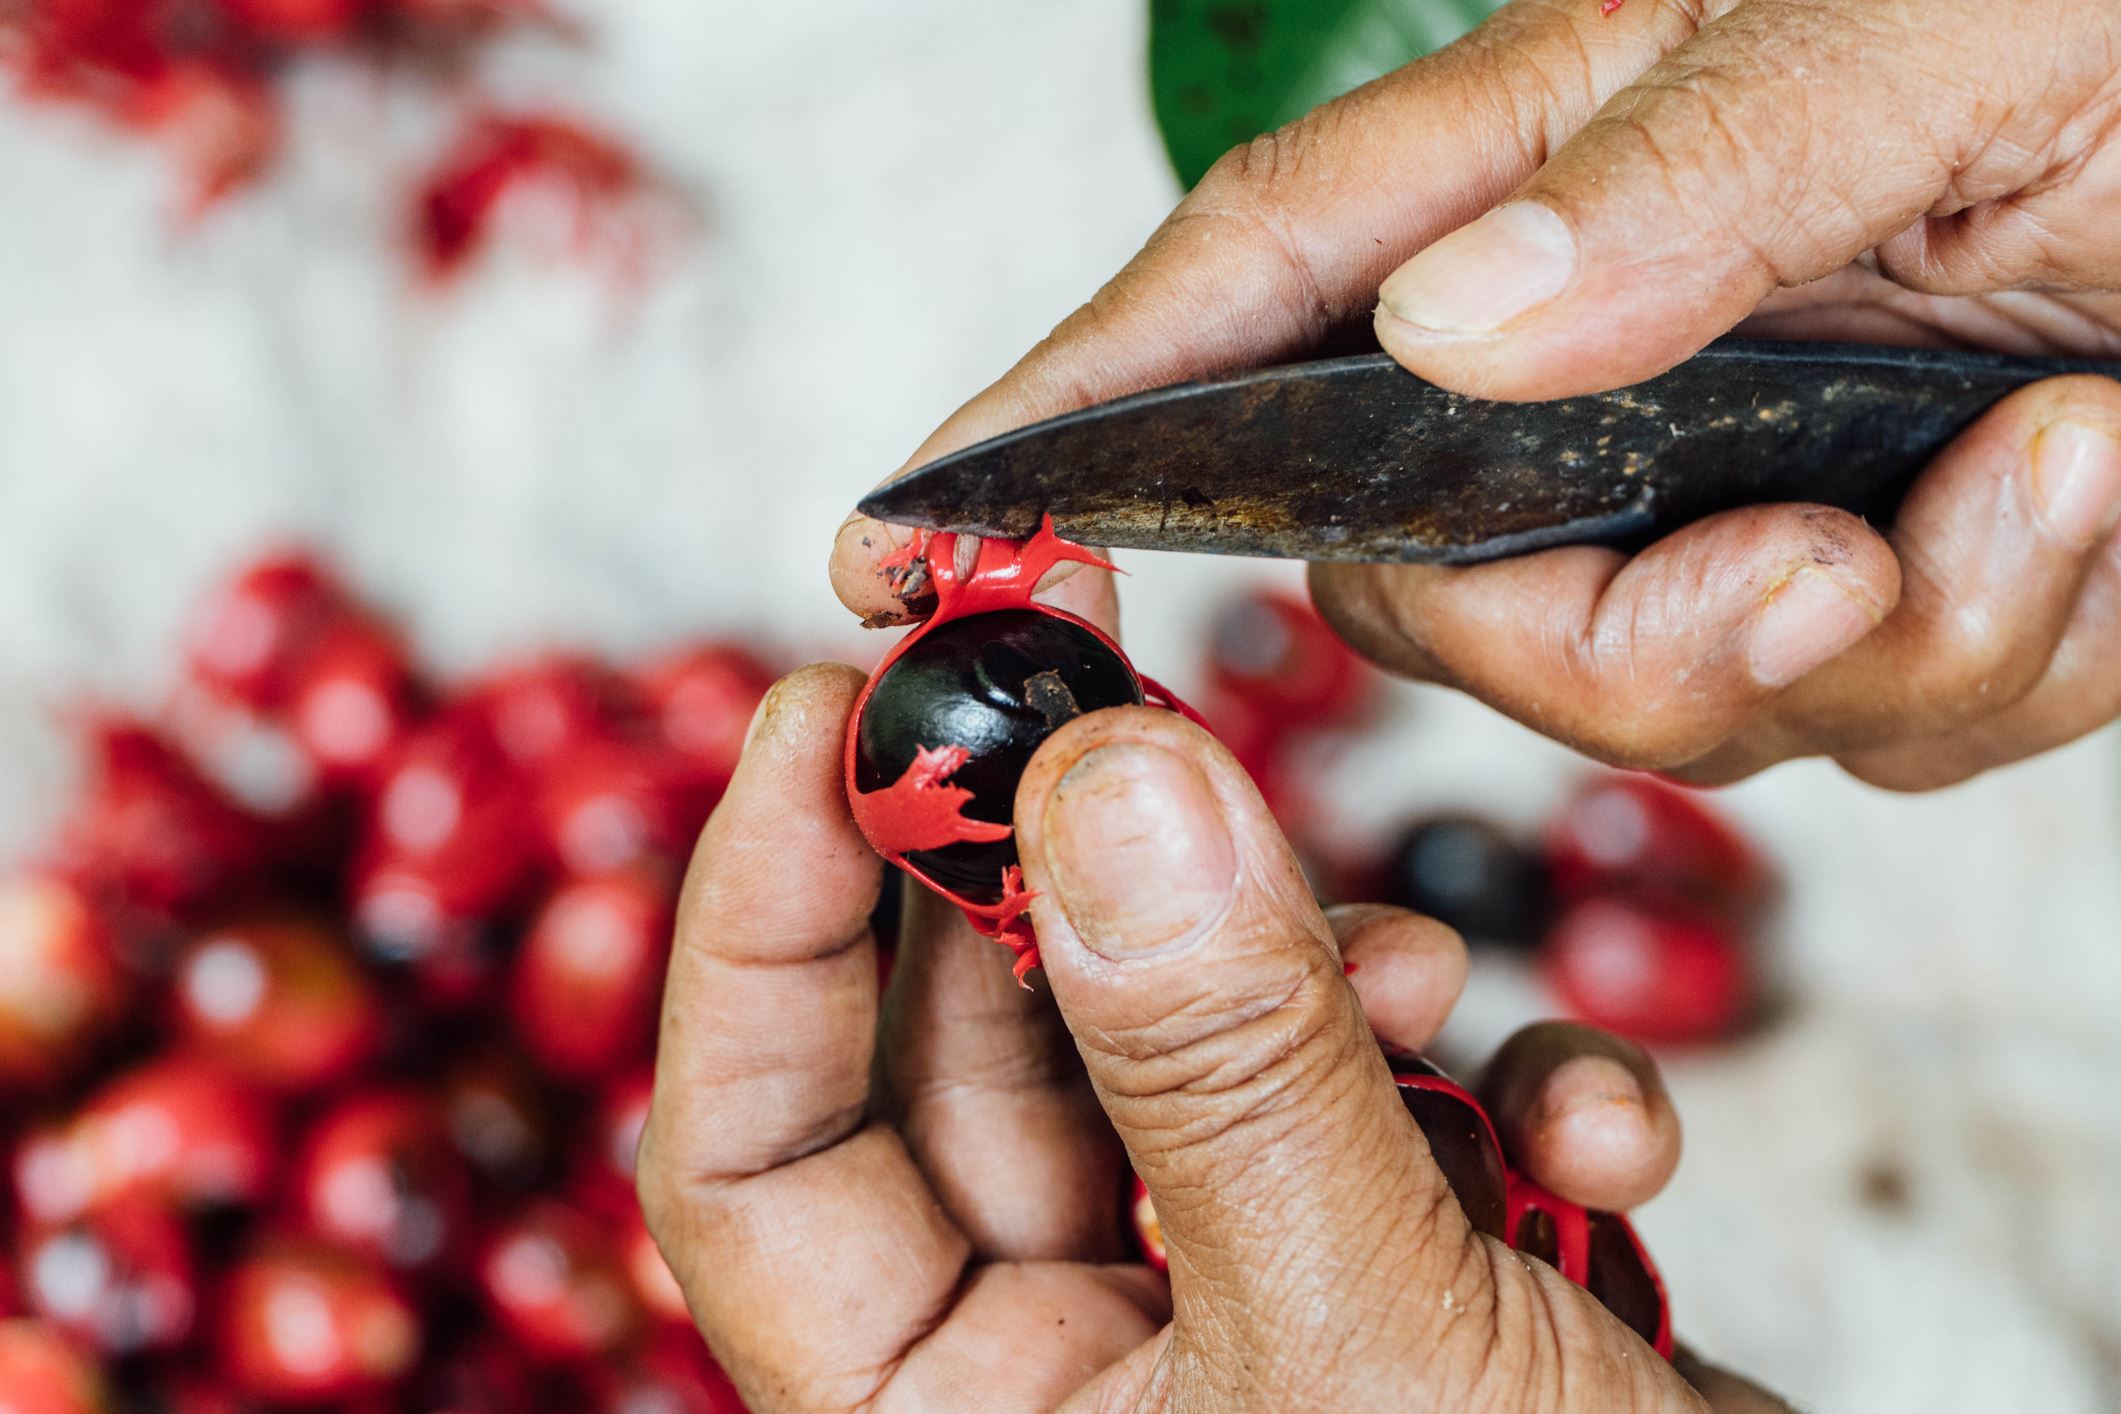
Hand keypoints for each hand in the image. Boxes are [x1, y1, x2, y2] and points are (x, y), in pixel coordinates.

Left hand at [635, 663, 1781, 1410]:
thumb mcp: (1364, 1345)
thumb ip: (1228, 1065)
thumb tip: (1106, 786)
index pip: (752, 1148)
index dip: (763, 913)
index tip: (838, 708)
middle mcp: (1061, 1373)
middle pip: (987, 1052)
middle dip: (1060, 858)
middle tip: (1096, 661)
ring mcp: (1228, 1321)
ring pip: (1196, 1052)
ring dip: (1324, 977)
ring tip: (1423, 961)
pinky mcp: (1390, 1294)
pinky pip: (1384, 1128)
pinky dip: (1503, 1094)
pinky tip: (1602, 1131)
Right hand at [831, 0, 2120, 788]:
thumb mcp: (1947, 19)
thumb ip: (1696, 168)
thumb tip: (1456, 331)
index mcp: (1574, 166)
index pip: (1251, 295)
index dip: (1076, 408)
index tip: (912, 522)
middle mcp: (1617, 346)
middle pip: (1431, 587)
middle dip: (1606, 638)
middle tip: (1811, 558)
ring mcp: (1737, 480)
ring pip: (1639, 690)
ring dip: (1840, 644)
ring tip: (2039, 476)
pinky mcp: (1883, 578)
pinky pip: (1858, 722)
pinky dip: (1989, 649)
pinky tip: (2091, 492)